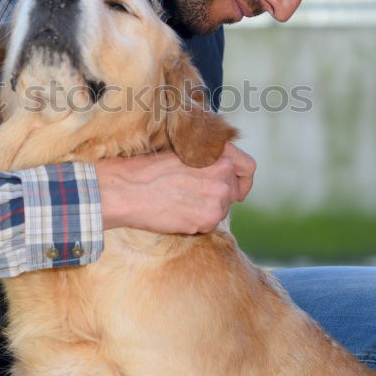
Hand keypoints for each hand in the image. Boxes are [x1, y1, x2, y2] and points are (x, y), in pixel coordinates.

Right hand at [94, 143, 255, 234]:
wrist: (126, 190)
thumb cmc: (146, 169)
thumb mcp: (181, 152)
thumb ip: (206, 159)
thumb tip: (223, 170)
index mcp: (216, 152)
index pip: (248, 167)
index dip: (244, 179)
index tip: (238, 188)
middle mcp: (222, 173)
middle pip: (234, 191)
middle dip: (219, 195)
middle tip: (193, 195)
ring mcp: (217, 197)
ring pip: (223, 209)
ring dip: (208, 209)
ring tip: (181, 203)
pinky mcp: (208, 219)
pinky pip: (210, 223)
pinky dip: (198, 222)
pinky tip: (178, 213)